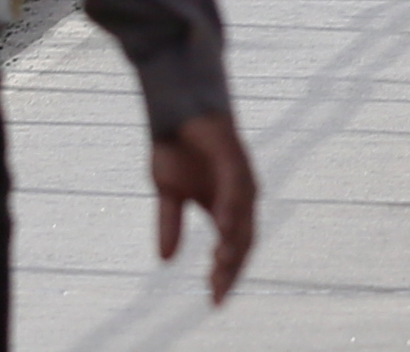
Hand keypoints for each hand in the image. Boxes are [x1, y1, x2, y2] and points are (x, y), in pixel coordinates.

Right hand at [152, 111, 257, 304]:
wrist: (176, 109)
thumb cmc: (178, 148)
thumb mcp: (168, 194)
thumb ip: (170, 224)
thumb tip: (165, 260)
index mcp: (226, 208)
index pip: (232, 249)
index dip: (225, 275)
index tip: (214, 301)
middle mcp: (240, 197)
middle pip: (243, 241)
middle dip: (231, 268)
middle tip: (217, 290)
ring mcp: (241, 179)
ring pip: (244, 219)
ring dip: (234, 243)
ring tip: (220, 264)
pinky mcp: (236, 158)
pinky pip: (238, 189)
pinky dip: (232, 209)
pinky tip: (223, 226)